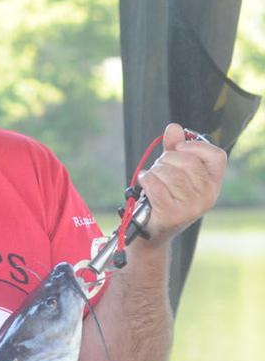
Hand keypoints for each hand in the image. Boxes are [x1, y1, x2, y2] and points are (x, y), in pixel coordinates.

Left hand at [138, 122, 225, 245]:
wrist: (151, 233)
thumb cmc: (163, 199)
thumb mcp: (172, 172)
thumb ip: (174, 149)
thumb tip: (174, 128)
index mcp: (213, 184)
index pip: (217, 156)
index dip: (196, 146)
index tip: (178, 147)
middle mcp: (207, 196)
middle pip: (188, 162)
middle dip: (167, 159)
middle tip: (158, 166)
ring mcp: (191, 207)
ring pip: (170, 174)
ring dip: (154, 171)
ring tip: (151, 176)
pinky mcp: (172, 215)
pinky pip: (156, 186)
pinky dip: (146, 179)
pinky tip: (143, 181)